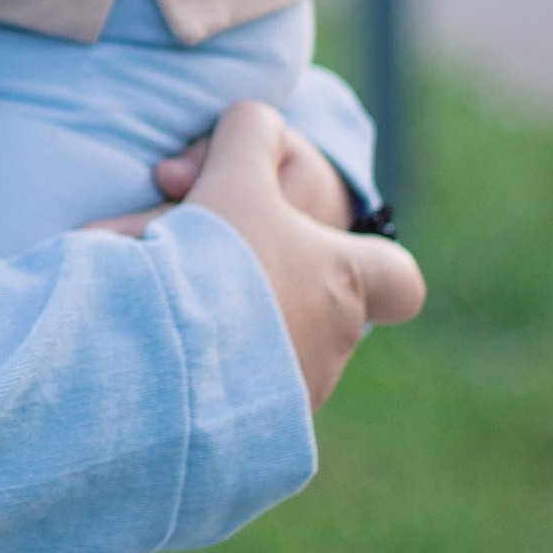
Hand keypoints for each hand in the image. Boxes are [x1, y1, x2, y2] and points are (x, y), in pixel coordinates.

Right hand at [145, 102, 424, 408]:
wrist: (175, 357)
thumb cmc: (221, 260)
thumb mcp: (235, 173)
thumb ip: (252, 134)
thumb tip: (254, 122)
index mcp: (345, 282)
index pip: (399, 281)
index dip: (371, 263)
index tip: (322, 249)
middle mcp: (332, 343)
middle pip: (314, 303)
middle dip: (261, 277)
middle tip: (200, 254)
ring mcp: (294, 392)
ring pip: (266, 341)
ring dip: (223, 316)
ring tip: (162, 291)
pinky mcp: (249, 430)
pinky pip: (229, 385)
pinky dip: (199, 359)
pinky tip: (153, 336)